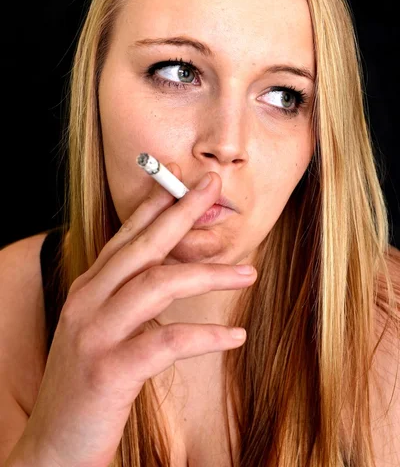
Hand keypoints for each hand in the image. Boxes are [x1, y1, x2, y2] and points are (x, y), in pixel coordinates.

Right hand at [17, 164, 256, 466]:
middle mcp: (87, 301)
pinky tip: (235, 336)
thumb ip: (129, 298)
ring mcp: (94, 334)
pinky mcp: (108, 371)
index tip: (187, 182)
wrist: (53, 447)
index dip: (157, 204)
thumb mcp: (103, 330)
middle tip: (213, 188)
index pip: (126, 235)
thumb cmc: (88, 384)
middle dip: (181, 212)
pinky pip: (166, 342)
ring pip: (157, 284)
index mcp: (89, 288)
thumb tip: (171, 271)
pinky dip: (206, 337)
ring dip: (208, 274)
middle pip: (142, 246)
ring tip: (248, 271)